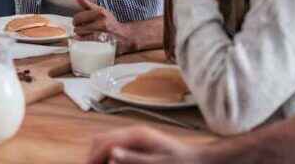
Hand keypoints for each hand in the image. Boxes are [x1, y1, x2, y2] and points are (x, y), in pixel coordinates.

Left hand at [74, 0, 133, 52]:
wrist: (122, 34)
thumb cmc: (108, 22)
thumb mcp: (99, 11)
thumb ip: (87, 4)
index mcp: (100, 12)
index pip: (79, 16)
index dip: (76, 20)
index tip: (77, 22)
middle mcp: (101, 20)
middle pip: (78, 24)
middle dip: (77, 26)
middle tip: (81, 28)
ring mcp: (102, 30)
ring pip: (80, 31)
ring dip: (79, 33)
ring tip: (83, 33)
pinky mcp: (102, 39)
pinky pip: (86, 38)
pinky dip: (81, 38)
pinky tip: (79, 38)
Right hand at [87, 126, 203, 163]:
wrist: (201, 160)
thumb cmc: (183, 163)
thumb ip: (135, 160)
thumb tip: (112, 155)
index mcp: (136, 135)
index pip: (105, 142)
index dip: (93, 157)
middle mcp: (133, 133)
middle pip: (101, 139)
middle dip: (93, 155)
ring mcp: (135, 137)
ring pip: (107, 142)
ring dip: (100, 155)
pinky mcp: (138, 143)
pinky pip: (116, 146)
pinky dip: (109, 155)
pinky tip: (114, 163)